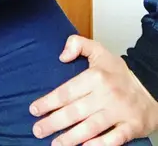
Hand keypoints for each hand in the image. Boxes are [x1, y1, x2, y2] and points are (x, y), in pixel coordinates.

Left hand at [30, 35, 157, 144]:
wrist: (149, 87)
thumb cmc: (118, 73)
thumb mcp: (99, 51)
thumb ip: (78, 44)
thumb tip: (61, 56)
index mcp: (96, 76)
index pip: (67, 91)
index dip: (49, 101)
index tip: (34, 109)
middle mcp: (107, 94)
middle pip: (75, 111)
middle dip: (54, 122)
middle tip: (38, 130)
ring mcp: (119, 112)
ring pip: (91, 128)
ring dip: (71, 138)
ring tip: (54, 144)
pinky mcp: (130, 127)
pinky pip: (113, 140)